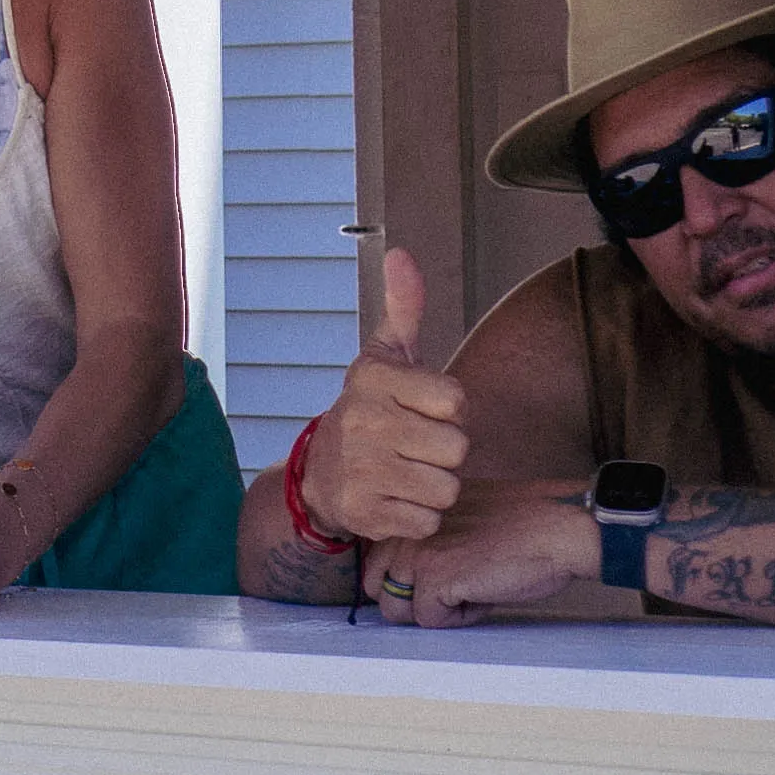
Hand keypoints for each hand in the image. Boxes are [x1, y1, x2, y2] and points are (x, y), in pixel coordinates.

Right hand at [303, 245, 470, 544]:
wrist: (318, 475)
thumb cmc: (369, 411)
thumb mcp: (383, 357)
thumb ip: (403, 307)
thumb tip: (400, 253)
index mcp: (374, 379)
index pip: (456, 401)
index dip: (449, 410)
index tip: (422, 410)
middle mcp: (363, 422)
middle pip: (457, 448)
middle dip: (445, 452)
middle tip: (416, 446)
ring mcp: (360, 470)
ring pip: (446, 488)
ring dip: (435, 486)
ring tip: (407, 473)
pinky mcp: (363, 513)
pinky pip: (427, 521)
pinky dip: (418, 516)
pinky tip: (396, 499)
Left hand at [361, 480, 594, 626]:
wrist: (561, 527)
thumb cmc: (525, 527)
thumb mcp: (462, 518)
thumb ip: (429, 539)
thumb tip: (405, 582)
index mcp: (411, 514)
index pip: (376, 563)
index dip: (409, 582)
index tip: (448, 575)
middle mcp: (405, 531)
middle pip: (377, 590)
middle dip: (413, 601)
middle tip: (457, 589)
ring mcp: (416, 554)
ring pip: (397, 611)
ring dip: (436, 612)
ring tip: (473, 588)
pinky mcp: (433, 579)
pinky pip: (430, 621)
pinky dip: (460, 618)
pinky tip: (486, 594)